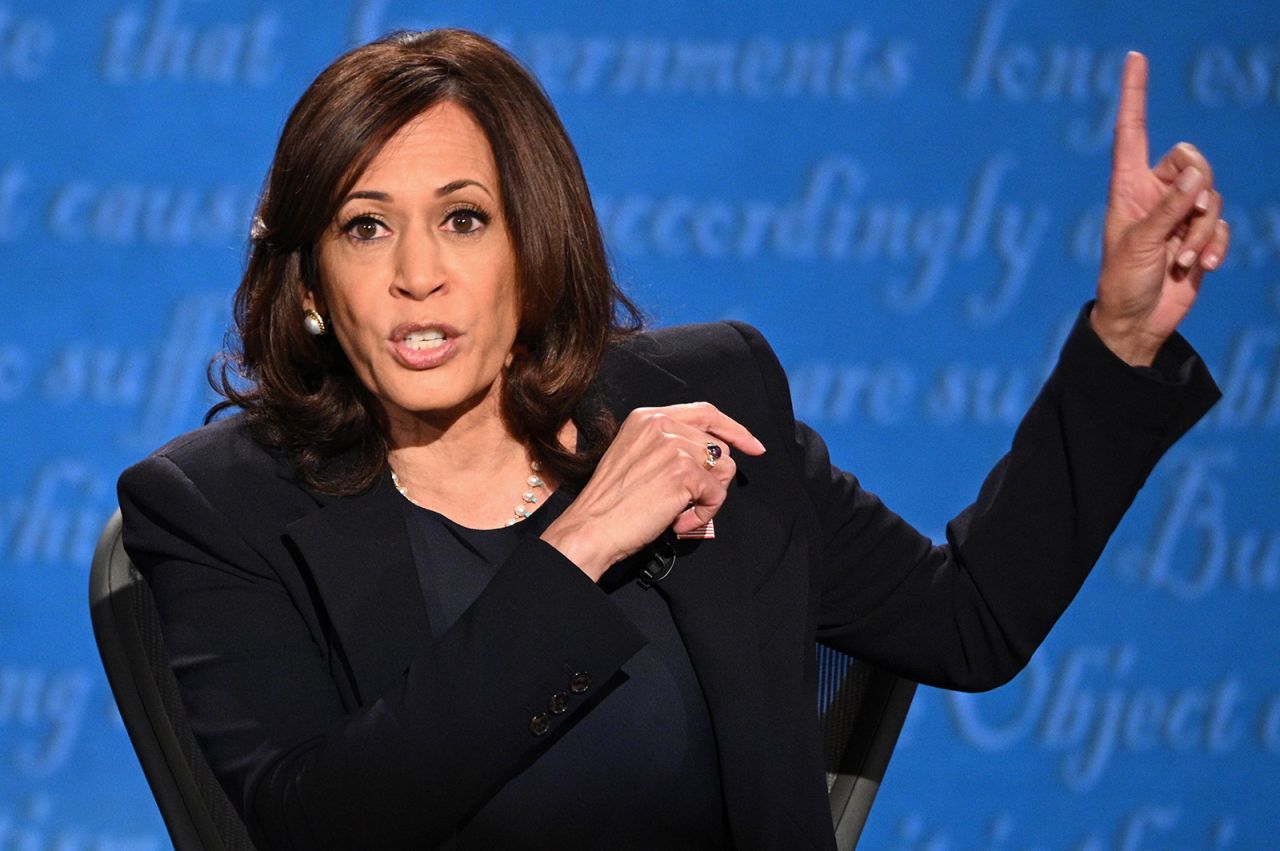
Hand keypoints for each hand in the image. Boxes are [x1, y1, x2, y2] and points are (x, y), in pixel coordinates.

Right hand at [541, 402, 765, 581]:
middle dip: (715, 478)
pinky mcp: (683, 472)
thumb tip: (714, 453)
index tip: (753, 446)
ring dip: (709, 498)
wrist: (591, 528)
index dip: (734, 428)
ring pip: (724, 468)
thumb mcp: (636, 456)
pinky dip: (705, 513)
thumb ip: (669, 445)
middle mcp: (662, 424)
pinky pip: (717, 493)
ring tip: (681, 513)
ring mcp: (673, 446)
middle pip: (719, 445)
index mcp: (648, 416)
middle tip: (689, 502)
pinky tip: (679, 522)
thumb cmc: (612, 502)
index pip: (705, 412)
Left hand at [1092, 51, 1230, 365]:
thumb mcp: (1140, 244)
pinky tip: (1199, 267)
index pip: (1131, 131)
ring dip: (1203, 230)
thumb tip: (1196, 176)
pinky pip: (1221, 225)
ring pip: (1212, 197)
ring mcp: (1178, 214)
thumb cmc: (1123, 283)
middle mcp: (1153, 194)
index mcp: (1127, 187)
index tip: (1136, 58)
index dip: (1134, 95)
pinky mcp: (1198, 235)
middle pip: (1193, 162)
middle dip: (1198, 192)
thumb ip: (1169, 209)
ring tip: (1183, 259)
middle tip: (1184, 225)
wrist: (1137, 323)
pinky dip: (1214, 244)